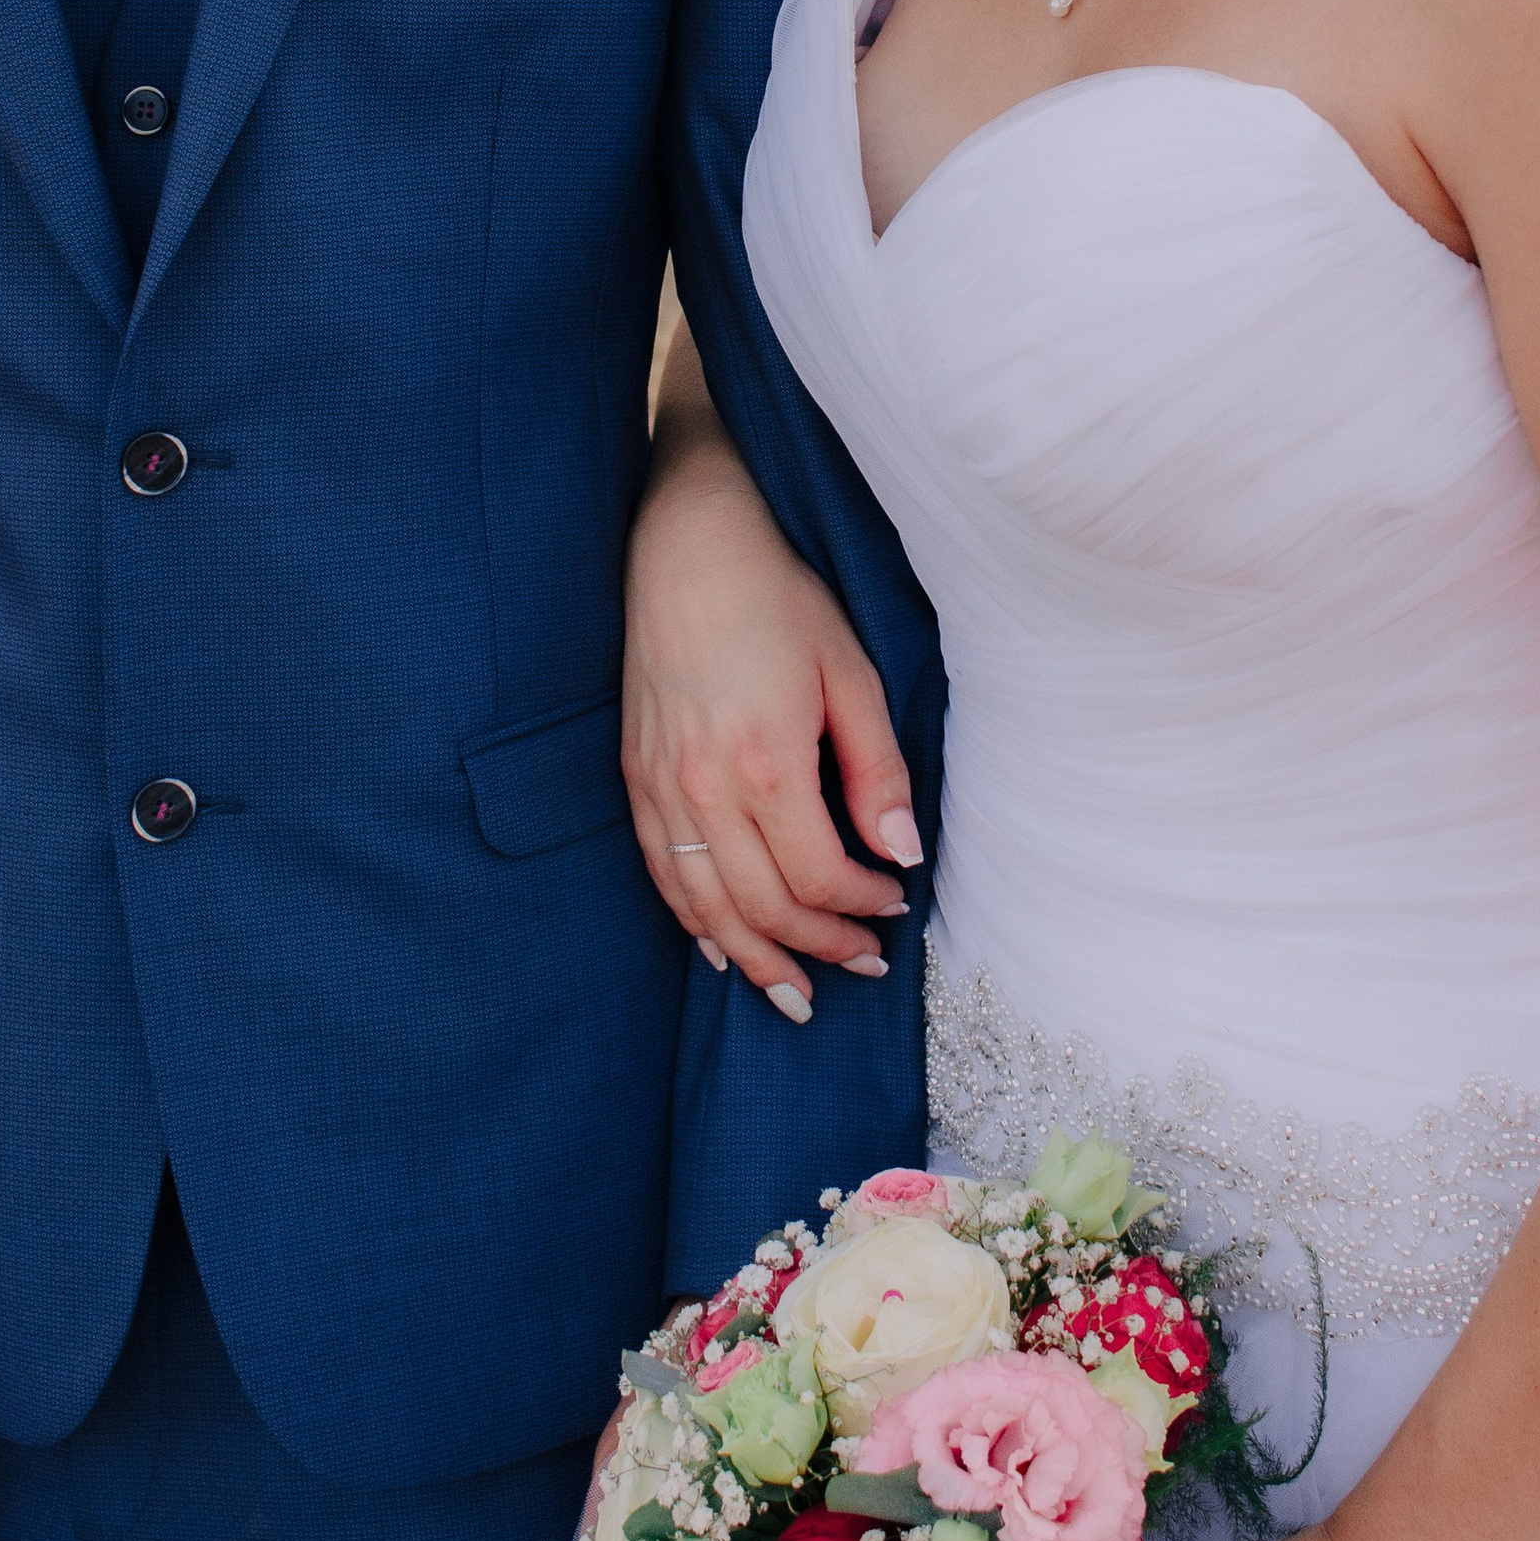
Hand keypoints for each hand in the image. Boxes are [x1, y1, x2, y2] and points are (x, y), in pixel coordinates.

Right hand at [625, 332, 918, 1016]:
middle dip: (820, 946)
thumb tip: (903, 853)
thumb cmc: (777, 599)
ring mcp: (662, 788)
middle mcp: (705, 788)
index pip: (818, 877)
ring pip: (705, 907)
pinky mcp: (636, 778)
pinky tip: (721, 947)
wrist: (685, 548)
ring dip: (755, 957)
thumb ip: (878, 771)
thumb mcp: (851, 674)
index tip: (895, 902)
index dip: (862, 905)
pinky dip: (694, 922)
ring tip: (797, 992)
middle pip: (762, 907)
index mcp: (767, 763)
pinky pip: (662, 874)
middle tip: (863, 962)